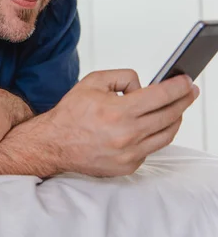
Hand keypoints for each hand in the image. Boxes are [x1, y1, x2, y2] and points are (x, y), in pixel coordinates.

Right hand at [37, 70, 199, 176]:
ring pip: (167, 135)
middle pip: (170, 115)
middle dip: (183, 101)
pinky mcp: (128, 166)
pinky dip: (153, 135)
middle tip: (188, 92)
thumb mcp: (92, 81)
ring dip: (175, 119)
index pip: (162, 96)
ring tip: (174, 109)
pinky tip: (148, 127)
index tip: (187, 82)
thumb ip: (122, 77)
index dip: (179, 86)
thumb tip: (143, 87)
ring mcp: (129, 153)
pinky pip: (151, 149)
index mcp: (118, 111)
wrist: (54, 143)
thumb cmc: (70, 114)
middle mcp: (127, 134)